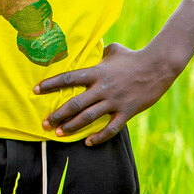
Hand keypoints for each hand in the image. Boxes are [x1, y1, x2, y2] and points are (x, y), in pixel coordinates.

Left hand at [35, 40, 183, 144]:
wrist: (158, 65)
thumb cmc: (134, 57)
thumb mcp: (113, 50)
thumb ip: (99, 53)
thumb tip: (91, 50)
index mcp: (96, 72)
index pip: (67, 78)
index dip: (50, 84)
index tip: (34, 90)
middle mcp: (102, 88)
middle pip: (75, 103)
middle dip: (57, 115)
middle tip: (44, 124)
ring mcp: (114, 101)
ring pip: (89, 117)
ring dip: (72, 127)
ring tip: (59, 134)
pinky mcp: (127, 111)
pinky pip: (111, 128)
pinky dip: (99, 137)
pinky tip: (88, 143)